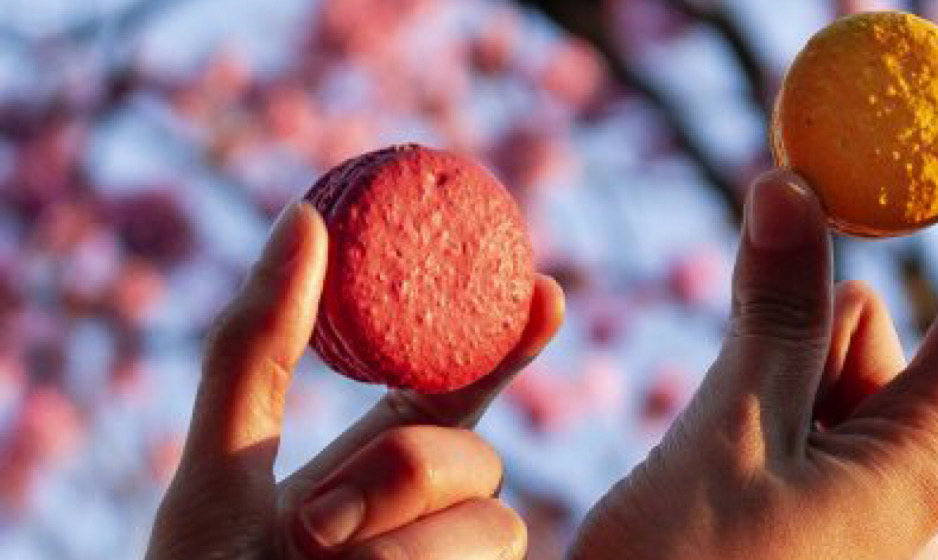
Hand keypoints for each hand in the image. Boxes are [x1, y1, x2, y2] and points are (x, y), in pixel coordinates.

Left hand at [145, 202, 564, 558]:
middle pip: (476, 457)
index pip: (461, 390)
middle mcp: (427, 516)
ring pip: (494, 524)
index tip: (544, 291)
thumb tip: (304, 215)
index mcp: (375, 464)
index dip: (509, 339)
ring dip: (403, 548)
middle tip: (312, 527)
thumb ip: (256, 348)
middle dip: (405, 476)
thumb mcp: (215, 470)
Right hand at [569, 35, 937, 559]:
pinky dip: (759, 388)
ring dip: (775, 350)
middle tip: (763, 254)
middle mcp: (910, 481)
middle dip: (829, 286)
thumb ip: (773, 315)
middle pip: (897, 325)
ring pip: (837, 365)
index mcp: (920, 463)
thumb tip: (799, 186)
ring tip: (707, 433)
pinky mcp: (815, 506)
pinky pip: (804, 409)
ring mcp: (862, 499)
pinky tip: (708, 449)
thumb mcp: (724, 438)